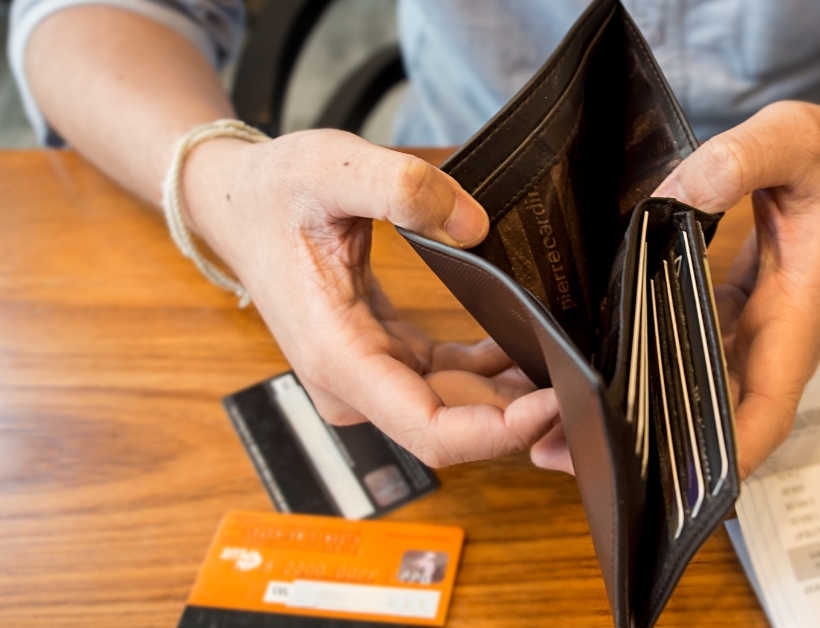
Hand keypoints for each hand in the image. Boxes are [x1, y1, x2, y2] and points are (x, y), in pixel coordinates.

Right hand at [182, 129, 557, 466]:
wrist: (233, 204)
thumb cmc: (272, 192)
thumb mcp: (329, 167)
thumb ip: (401, 186)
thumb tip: (475, 226)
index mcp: (339, 357)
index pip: (431, 431)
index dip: (499, 430)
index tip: (555, 400)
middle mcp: (355, 384)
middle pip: (455, 429)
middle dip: (522, 416)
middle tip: (586, 378)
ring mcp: (369, 378)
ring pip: (457, 411)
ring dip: (512, 396)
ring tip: (570, 358)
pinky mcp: (384, 361)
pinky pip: (449, 384)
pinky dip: (491, 374)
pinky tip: (530, 344)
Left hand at [532, 101, 819, 476]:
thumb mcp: (797, 138)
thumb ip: (743, 158)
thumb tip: (680, 191)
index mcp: (795, 314)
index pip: (766, 410)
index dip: (726, 454)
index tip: (672, 483)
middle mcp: (773, 338)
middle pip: (719, 417)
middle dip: (657, 447)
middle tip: (572, 451)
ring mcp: (754, 331)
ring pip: (700, 390)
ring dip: (647, 412)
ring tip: (568, 420)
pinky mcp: (736, 315)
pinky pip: (692, 353)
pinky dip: (653, 365)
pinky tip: (602, 362)